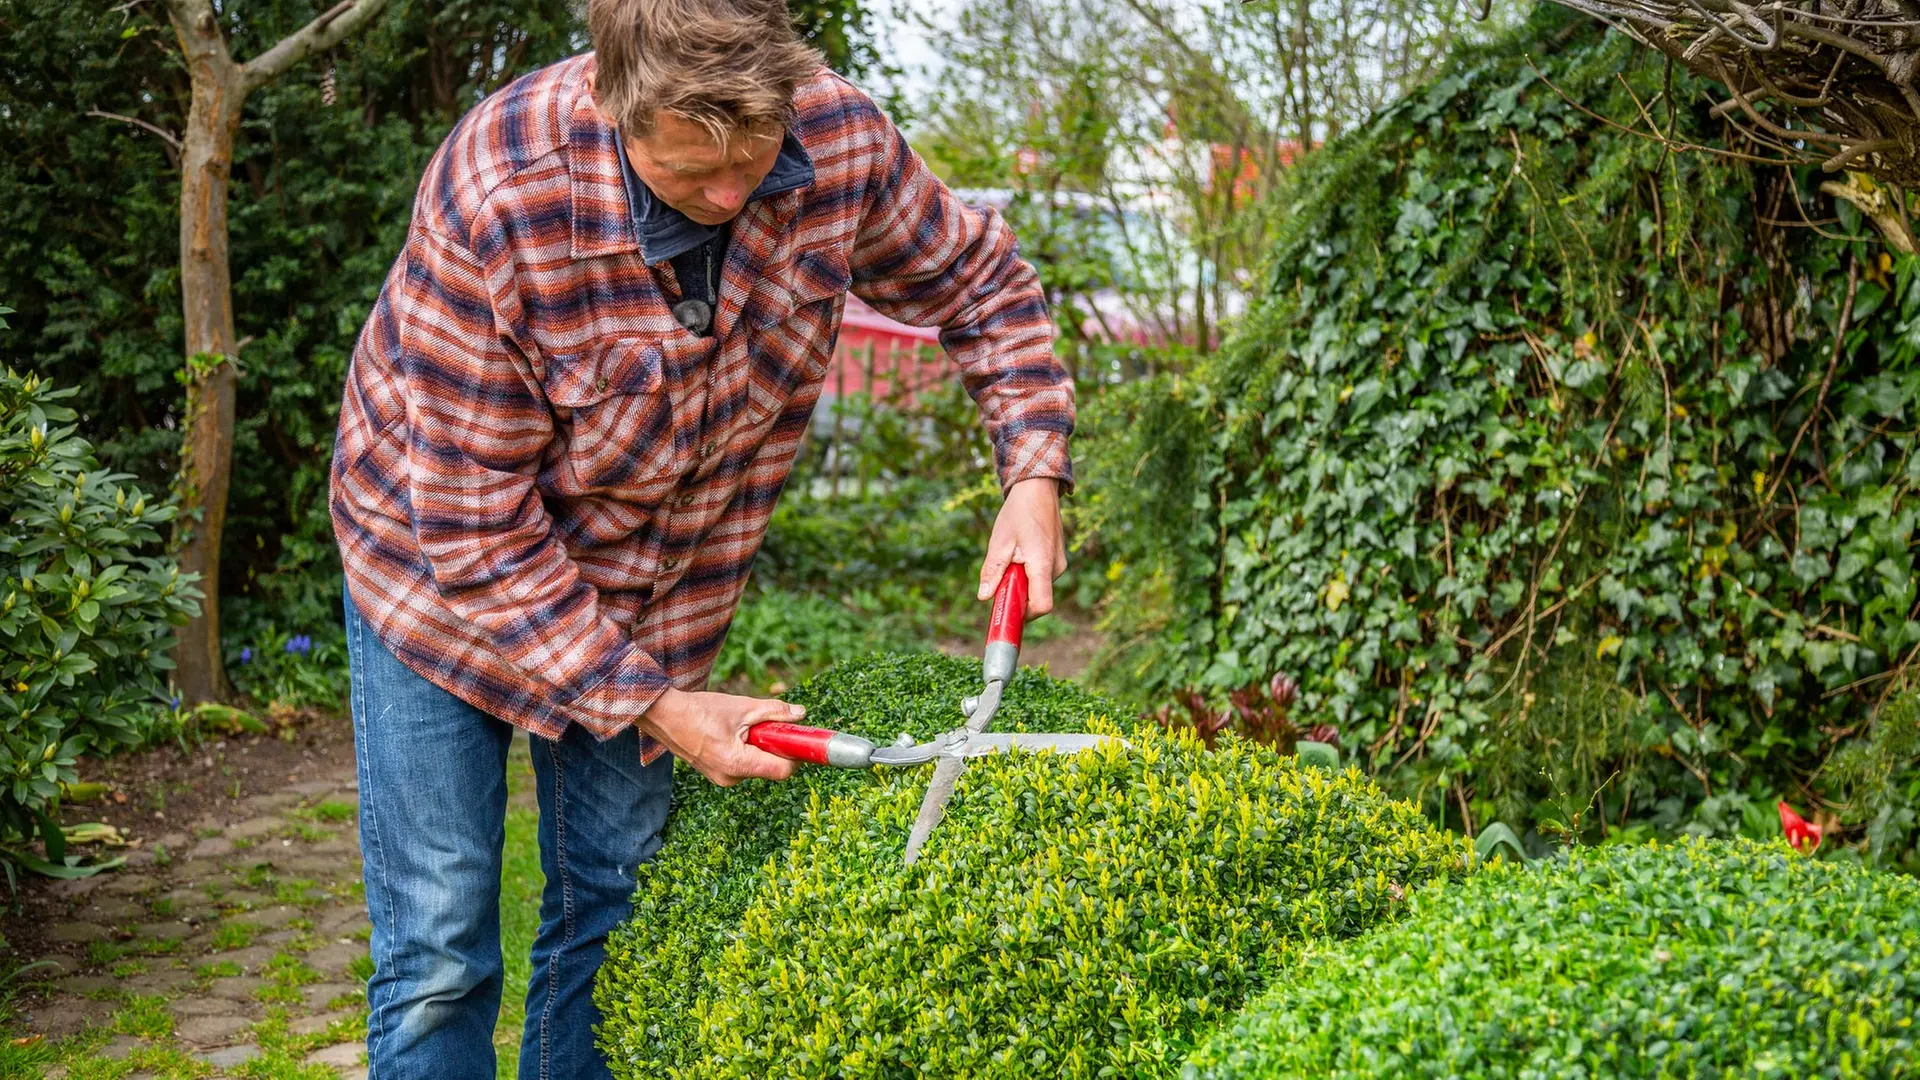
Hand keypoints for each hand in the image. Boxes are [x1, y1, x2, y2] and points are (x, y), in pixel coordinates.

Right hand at [640, 688, 801, 786]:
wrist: (664, 716)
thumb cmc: (700, 710)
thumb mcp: (742, 707)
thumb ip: (774, 712)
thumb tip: (800, 715)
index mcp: (738, 763)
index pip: (782, 771)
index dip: (794, 754)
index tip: (796, 738)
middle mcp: (730, 778)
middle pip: (770, 767)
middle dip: (773, 746)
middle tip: (765, 724)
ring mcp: (721, 779)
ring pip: (756, 765)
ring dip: (757, 746)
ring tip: (739, 726)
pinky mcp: (716, 774)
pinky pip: (742, 764)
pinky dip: (744, 749)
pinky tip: (730, 733)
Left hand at [977, 476, 1066, 618]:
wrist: (1037, 489)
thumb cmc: (1018, 513)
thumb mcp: (999, 542)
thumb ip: (992, 572)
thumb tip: (984, 597)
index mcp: (1043, 564)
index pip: (1042, 606)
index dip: (1023, 614)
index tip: (1006, 609)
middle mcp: (1057, 568)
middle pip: (1036, 598)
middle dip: (1016, 594)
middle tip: (1000, 578)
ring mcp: (1059, 564)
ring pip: (1037, 586)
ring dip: (1021, 581)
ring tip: (1010, 556)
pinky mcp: (1057, 559)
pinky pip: (1041, 576)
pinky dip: (1027, 573)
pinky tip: (1019, 552)